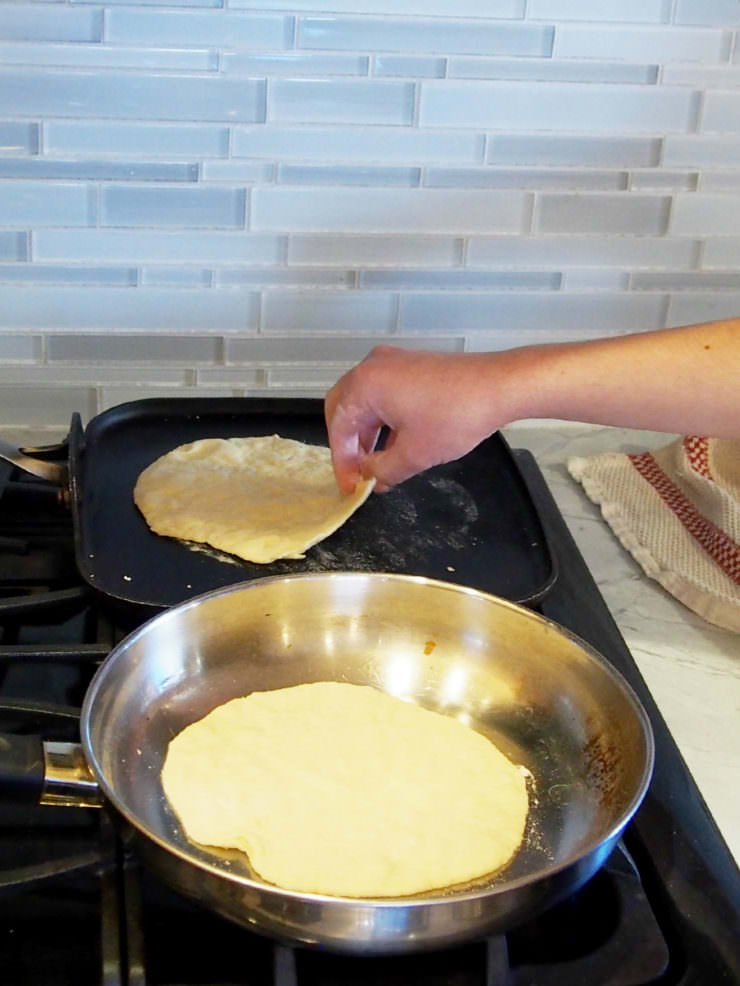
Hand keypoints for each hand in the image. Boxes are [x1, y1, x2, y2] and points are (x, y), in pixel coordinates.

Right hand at [324, 346, 501, 492]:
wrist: (499, 386)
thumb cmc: (455, 417)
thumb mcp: (413, 455)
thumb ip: (382, 471)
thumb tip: (371, 478)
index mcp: (364, 385)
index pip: (338, 428)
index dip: (342, 463)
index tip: (351, 487)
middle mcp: (371, 367)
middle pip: (343, 409)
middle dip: (348, 444)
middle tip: (357, 473)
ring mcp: (392, 362)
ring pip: (364, 402)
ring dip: (366, 433)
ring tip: (376, 463)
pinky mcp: (410, 365)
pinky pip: (383, 394)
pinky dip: (383, 419)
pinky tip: (394, 444)